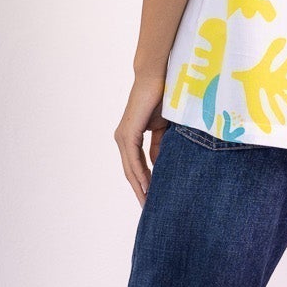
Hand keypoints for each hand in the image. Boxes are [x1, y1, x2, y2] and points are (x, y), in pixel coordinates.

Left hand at [115, 74, 170, 203]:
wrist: (156, 77)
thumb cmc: (162, 98)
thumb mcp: (164, 129)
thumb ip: (160, 147)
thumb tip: (160, 166)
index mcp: (130, 138)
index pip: (136, 167)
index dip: (143, 184)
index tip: (153, 199)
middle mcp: (123, 139)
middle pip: (130, 172)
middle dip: (140, 191)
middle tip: (150, 210)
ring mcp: (123, 136)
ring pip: (130, 169)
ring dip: (139, 187)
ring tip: (149, 203)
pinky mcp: (128, 132)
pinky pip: (133, 158)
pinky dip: (140, 173)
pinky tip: (146, 186)